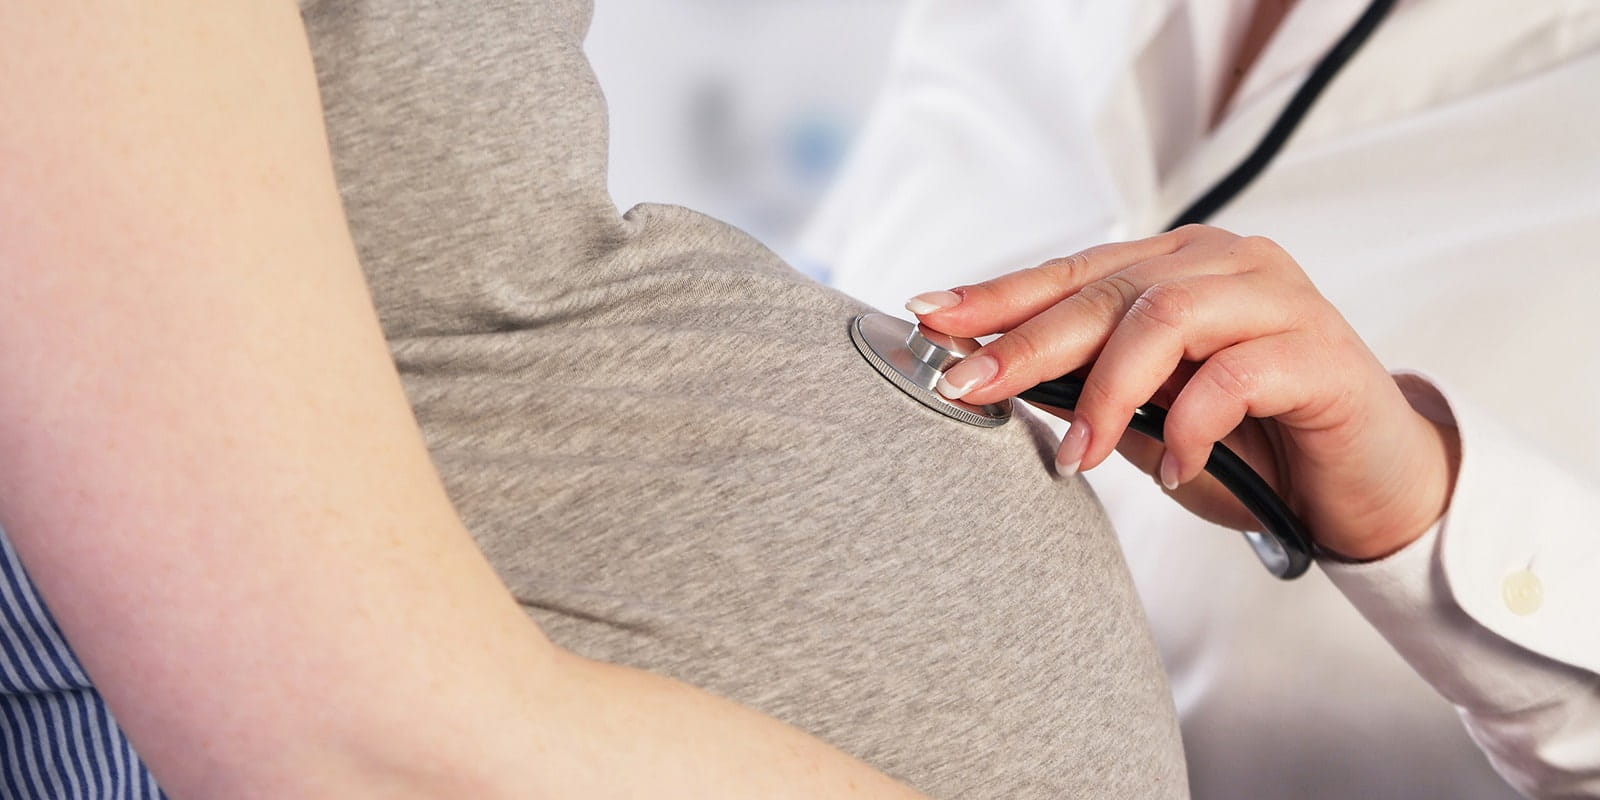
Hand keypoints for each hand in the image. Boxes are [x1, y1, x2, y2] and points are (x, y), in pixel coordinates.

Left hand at [905, 225, 1460, 560]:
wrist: (1365, 487)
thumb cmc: (1251, 447)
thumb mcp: (1149, 420)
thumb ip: (1089, 391)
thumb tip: (992, 380)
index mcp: (1178, 266)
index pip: (1072, 273)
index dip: (997, 295)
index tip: (928, 317)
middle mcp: (1224, 263)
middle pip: (1106, 291)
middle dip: (1024, 342)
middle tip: (967, 387)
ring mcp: (1276, 298)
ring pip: (1163, 318)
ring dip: (1106, 393)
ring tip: (1077, 458)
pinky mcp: (1319, 350)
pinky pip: (1233, 376)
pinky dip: (1189, 427)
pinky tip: (1175, 470)